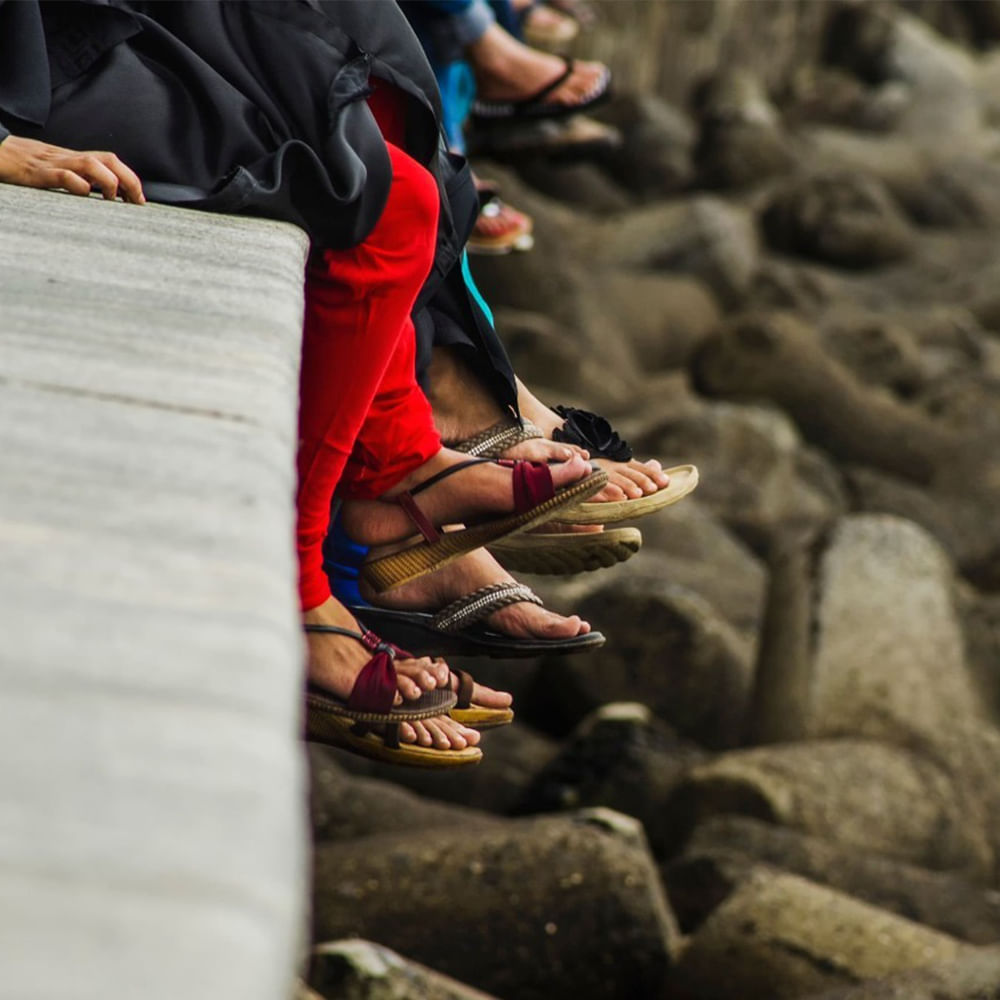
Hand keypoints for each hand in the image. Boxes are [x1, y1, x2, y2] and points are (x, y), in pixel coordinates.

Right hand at [0, 135, 144, 203]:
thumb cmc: (23, 165)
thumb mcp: (54, 169)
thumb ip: (76, 178)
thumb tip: (101, 197)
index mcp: (73, 158)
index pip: (109, 161)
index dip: (129, 177)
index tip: (139, 200)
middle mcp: (68, 158)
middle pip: (107, 159)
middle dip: (128, 180)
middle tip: (137, 202)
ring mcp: (53, 164)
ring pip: (90, 164)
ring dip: (109, 182)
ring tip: (113, 200)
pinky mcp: (37, 173)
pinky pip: (62, 175)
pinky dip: (78, 185)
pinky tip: (85, 195)